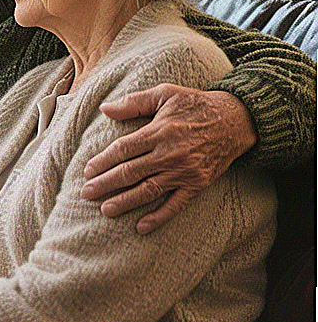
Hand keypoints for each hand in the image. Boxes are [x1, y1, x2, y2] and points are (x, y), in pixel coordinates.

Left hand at [82, 85, 256, 234]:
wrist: (236, 120)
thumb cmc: (195, 104)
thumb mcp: (164, 94)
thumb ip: (134, 102)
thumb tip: (105, 109)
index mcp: (158, 131)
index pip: (123, 150)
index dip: (103, 162)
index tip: (87, 171)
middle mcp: (169, 154)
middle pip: (130, 173)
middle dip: (106, 184)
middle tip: (86, 193)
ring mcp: (184, 172)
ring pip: (148, 191)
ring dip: (125, 202)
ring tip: (106, 210)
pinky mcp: (198, 184)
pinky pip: (176, 205)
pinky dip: (159, 217)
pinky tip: (141, 226)